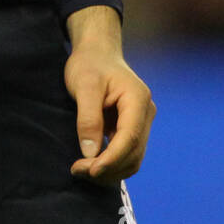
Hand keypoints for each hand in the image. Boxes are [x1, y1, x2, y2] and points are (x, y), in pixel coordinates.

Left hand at [64, 7, 155, 184]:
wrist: (96, 53)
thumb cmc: (89, 64)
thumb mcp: (84, 86)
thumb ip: (88, 118)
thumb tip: (90, 152)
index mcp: (138, 100)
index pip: (130, 138)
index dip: (112, 159)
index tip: (91, 171)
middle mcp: (145, 113)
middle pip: (133, 153)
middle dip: (107, 168)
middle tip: (77, 171)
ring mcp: (141, 122)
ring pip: (132, 158)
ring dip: (109, 170)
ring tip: (81, 170)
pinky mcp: (132, 128)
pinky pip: (126, 153)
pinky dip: (110, 164)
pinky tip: (90, 164)